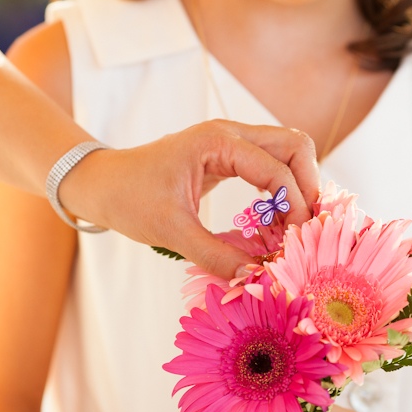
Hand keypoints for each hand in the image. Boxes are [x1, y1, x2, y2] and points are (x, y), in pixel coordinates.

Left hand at [62, 119, 319, 278]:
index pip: (278, 169)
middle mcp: (231, 133)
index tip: (295, 244)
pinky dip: (283, 191)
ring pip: (288, 153)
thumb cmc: (129, 199)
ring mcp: (232, 143)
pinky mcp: (230, 157)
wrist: (102, 184)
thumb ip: (217, 256)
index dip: (296, 206)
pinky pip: (272, 165)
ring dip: (299, 188)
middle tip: (306, 228)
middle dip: (310, 186)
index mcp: (217, 142)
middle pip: (296, 145)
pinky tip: (275, 222)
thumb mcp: (172, 232)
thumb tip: (259, 277)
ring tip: (292, 229)